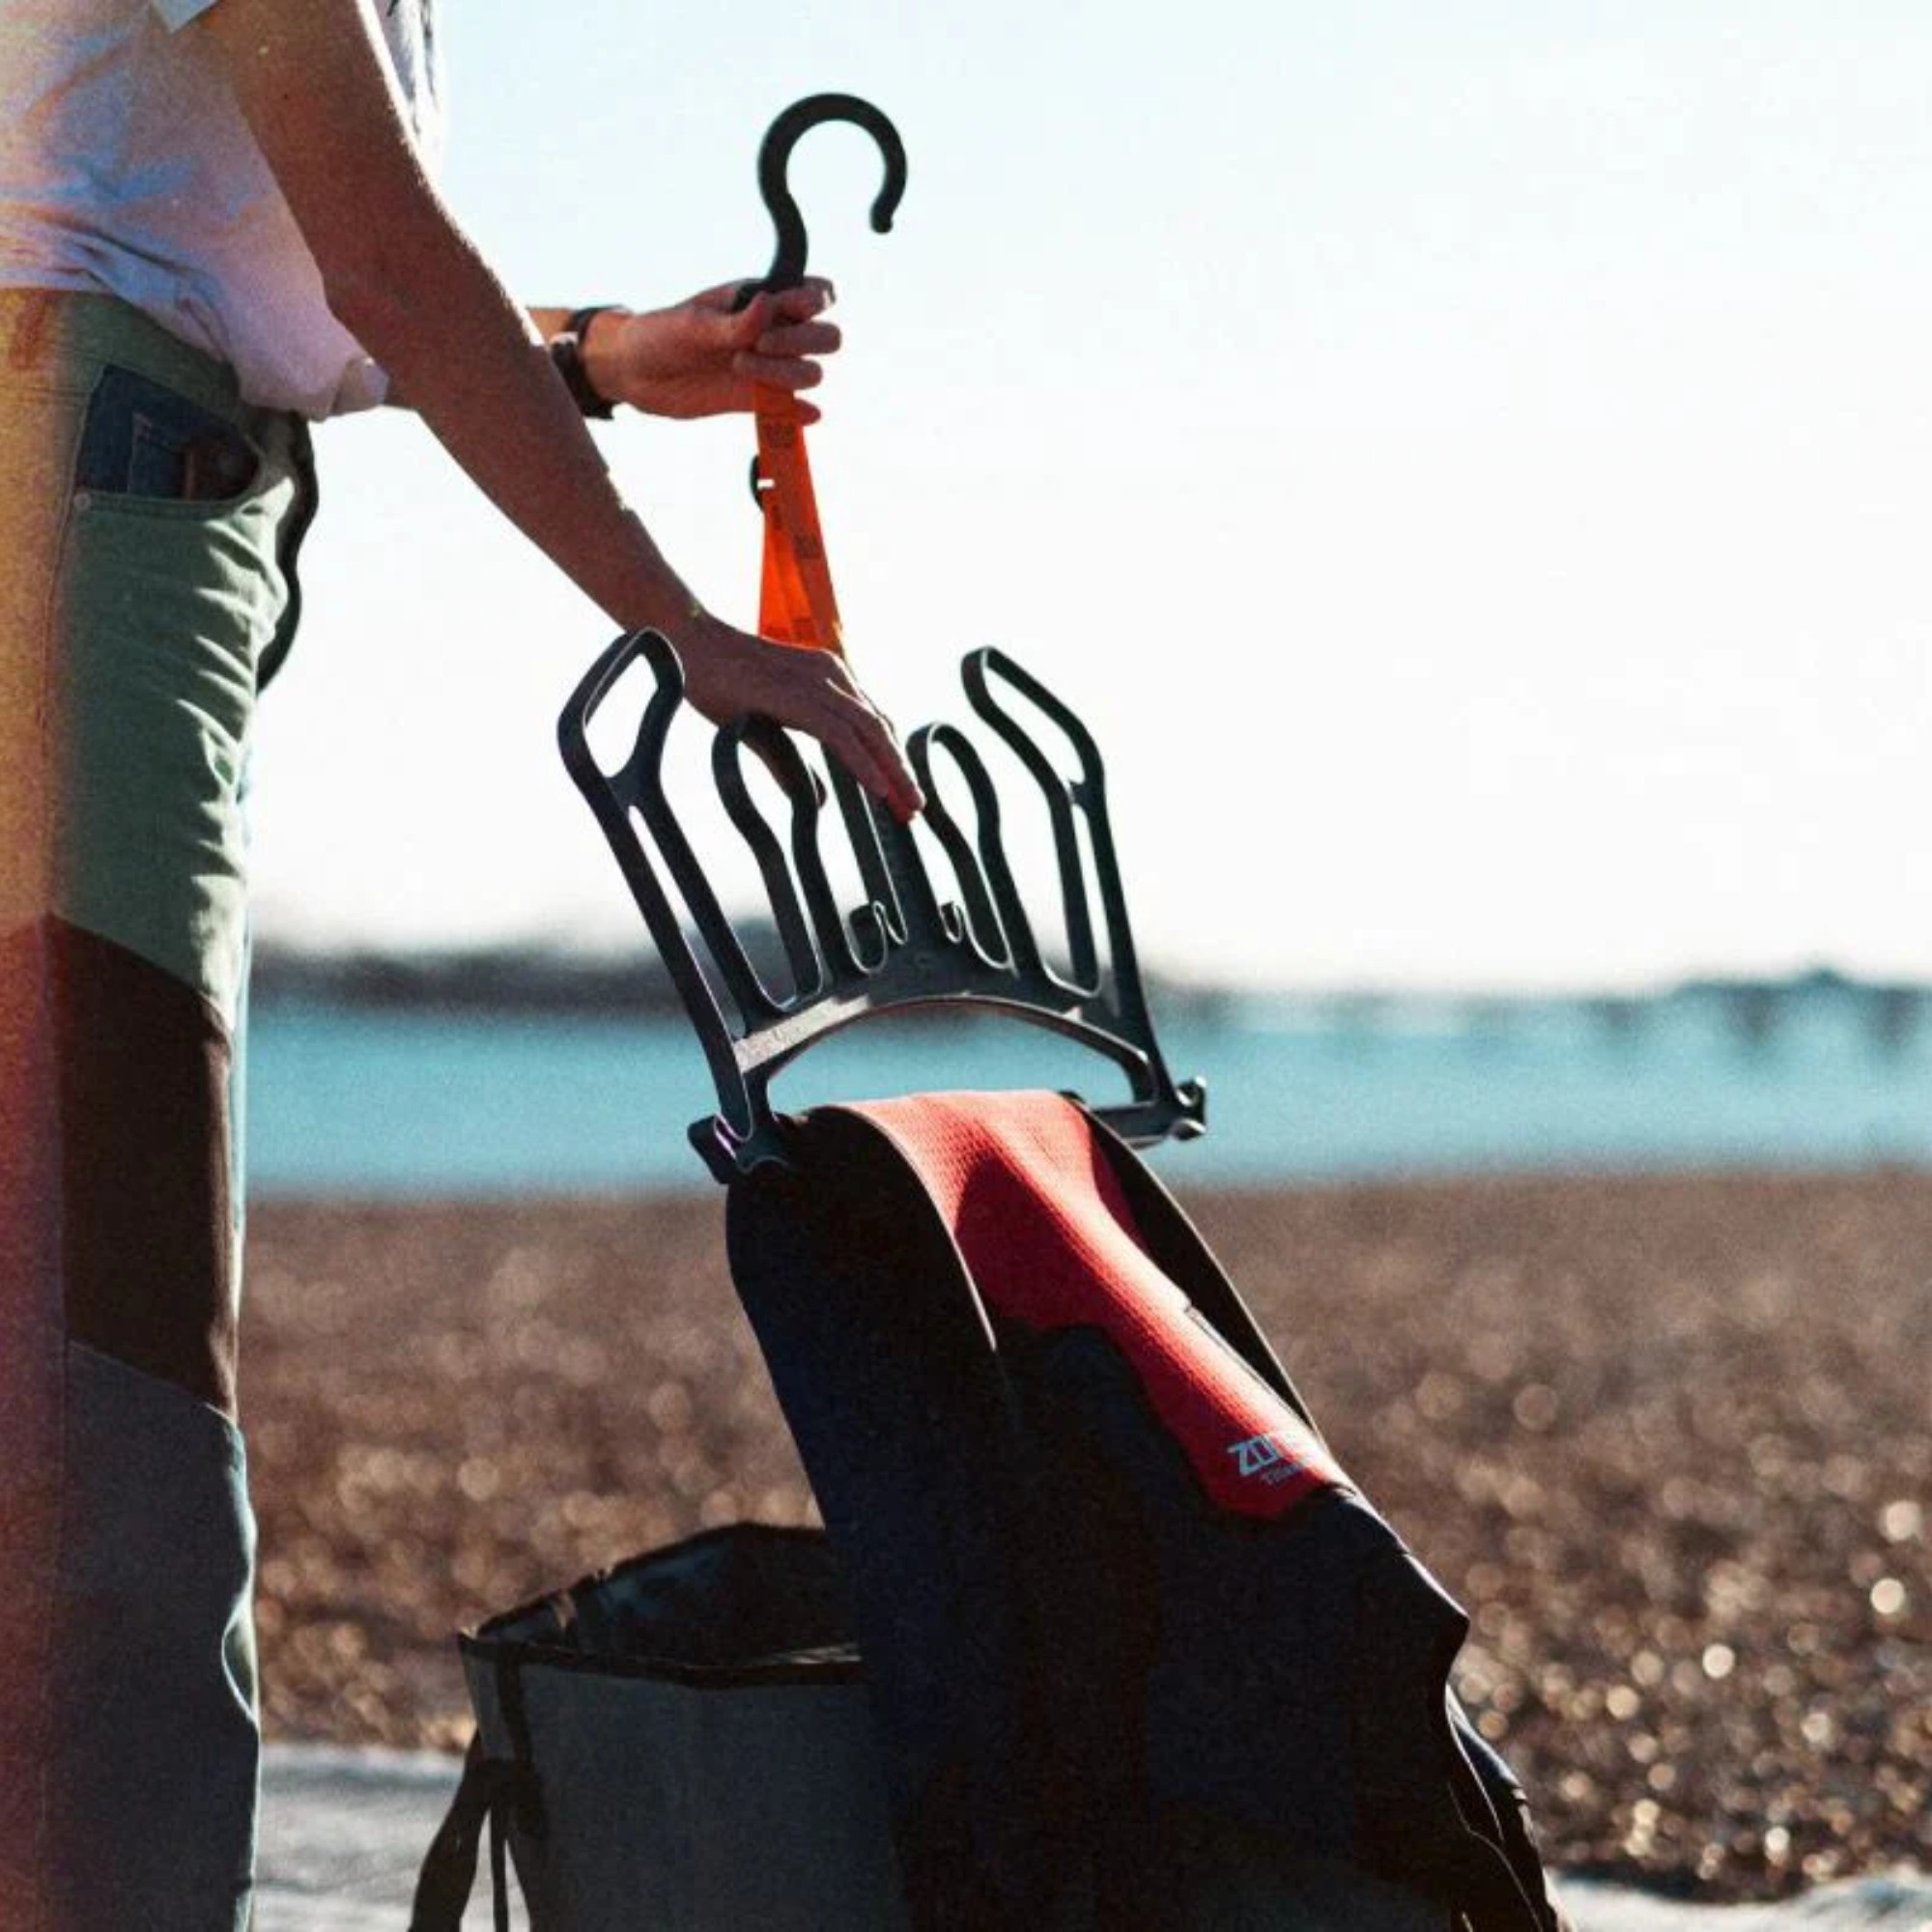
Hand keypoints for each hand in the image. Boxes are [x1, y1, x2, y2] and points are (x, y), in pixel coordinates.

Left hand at [587, 279, 840, 423]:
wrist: (637, 374)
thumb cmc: (662, 334)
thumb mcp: (695, 324)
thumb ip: (735, 321)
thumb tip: (769, 304)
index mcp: (763, 299)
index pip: (816, 294)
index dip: (816, 302)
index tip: (790, 310)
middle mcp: (774, 333)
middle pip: (826, 337)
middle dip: (803, 342)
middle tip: (760, 345)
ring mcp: (769, 368)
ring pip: (811, 373)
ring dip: (786, 373)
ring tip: (739, 367)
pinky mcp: (758, 401)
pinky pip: (792, 409)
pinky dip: (802, 413)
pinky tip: (806, 414)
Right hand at [675, 612, 923, 821]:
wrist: (685, 642)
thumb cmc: (715, 680)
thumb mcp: (760, 730)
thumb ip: (790, 765)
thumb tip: (819, 801)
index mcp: (827, 679)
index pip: (870, 726)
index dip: (889, 761)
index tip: (902, 797)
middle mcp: (831, 676)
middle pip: (879, 730)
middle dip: (900, 772)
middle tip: (915, 810)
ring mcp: (818, 681)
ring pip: (870, 732)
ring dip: (892, 773)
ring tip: (908, 807)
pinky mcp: (800, 693)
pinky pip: (841, 734)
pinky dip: (863, 763)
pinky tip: (877, 790)